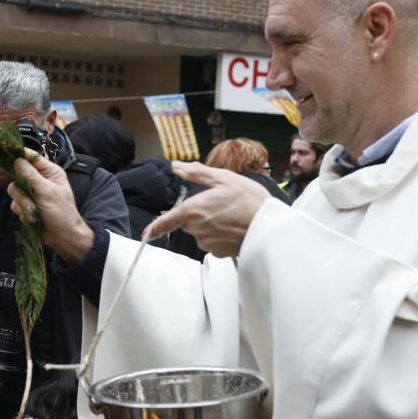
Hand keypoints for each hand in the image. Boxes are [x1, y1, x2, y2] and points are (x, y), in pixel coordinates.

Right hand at [8, 150, 93, 263]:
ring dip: (23, 202)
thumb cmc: (62, 213)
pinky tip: (33, 218)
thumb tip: (17, 160)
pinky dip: (22, 211)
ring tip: (35, 211)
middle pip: (17, 172)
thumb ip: (31, 176)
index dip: (16, 153)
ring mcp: (30, 192)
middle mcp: (38, 179)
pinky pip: (14, 203)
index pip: (30, 157)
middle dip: (16, 181)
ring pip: (14, 189)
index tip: (2, 148)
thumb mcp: (48, 192)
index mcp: (49, 171)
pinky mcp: (25, 205)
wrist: (62, 237)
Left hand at [146, 162, 270, 256]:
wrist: (270, 226)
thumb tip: (176, 167)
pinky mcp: (219, 252)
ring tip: (230, 214)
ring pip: (200, 232)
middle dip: (197, 214)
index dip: (154, 228)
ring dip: (209, 224)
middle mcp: (196, 229)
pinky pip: (212, 241)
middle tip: (219, 204)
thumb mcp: (223, 178)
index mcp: (192, 210)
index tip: (147, 233)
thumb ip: (196, 173)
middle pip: (187, 222)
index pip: (164, 222)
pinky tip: (234, 226)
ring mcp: (207, 243)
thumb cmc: (249, 200)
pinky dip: (219, 234)